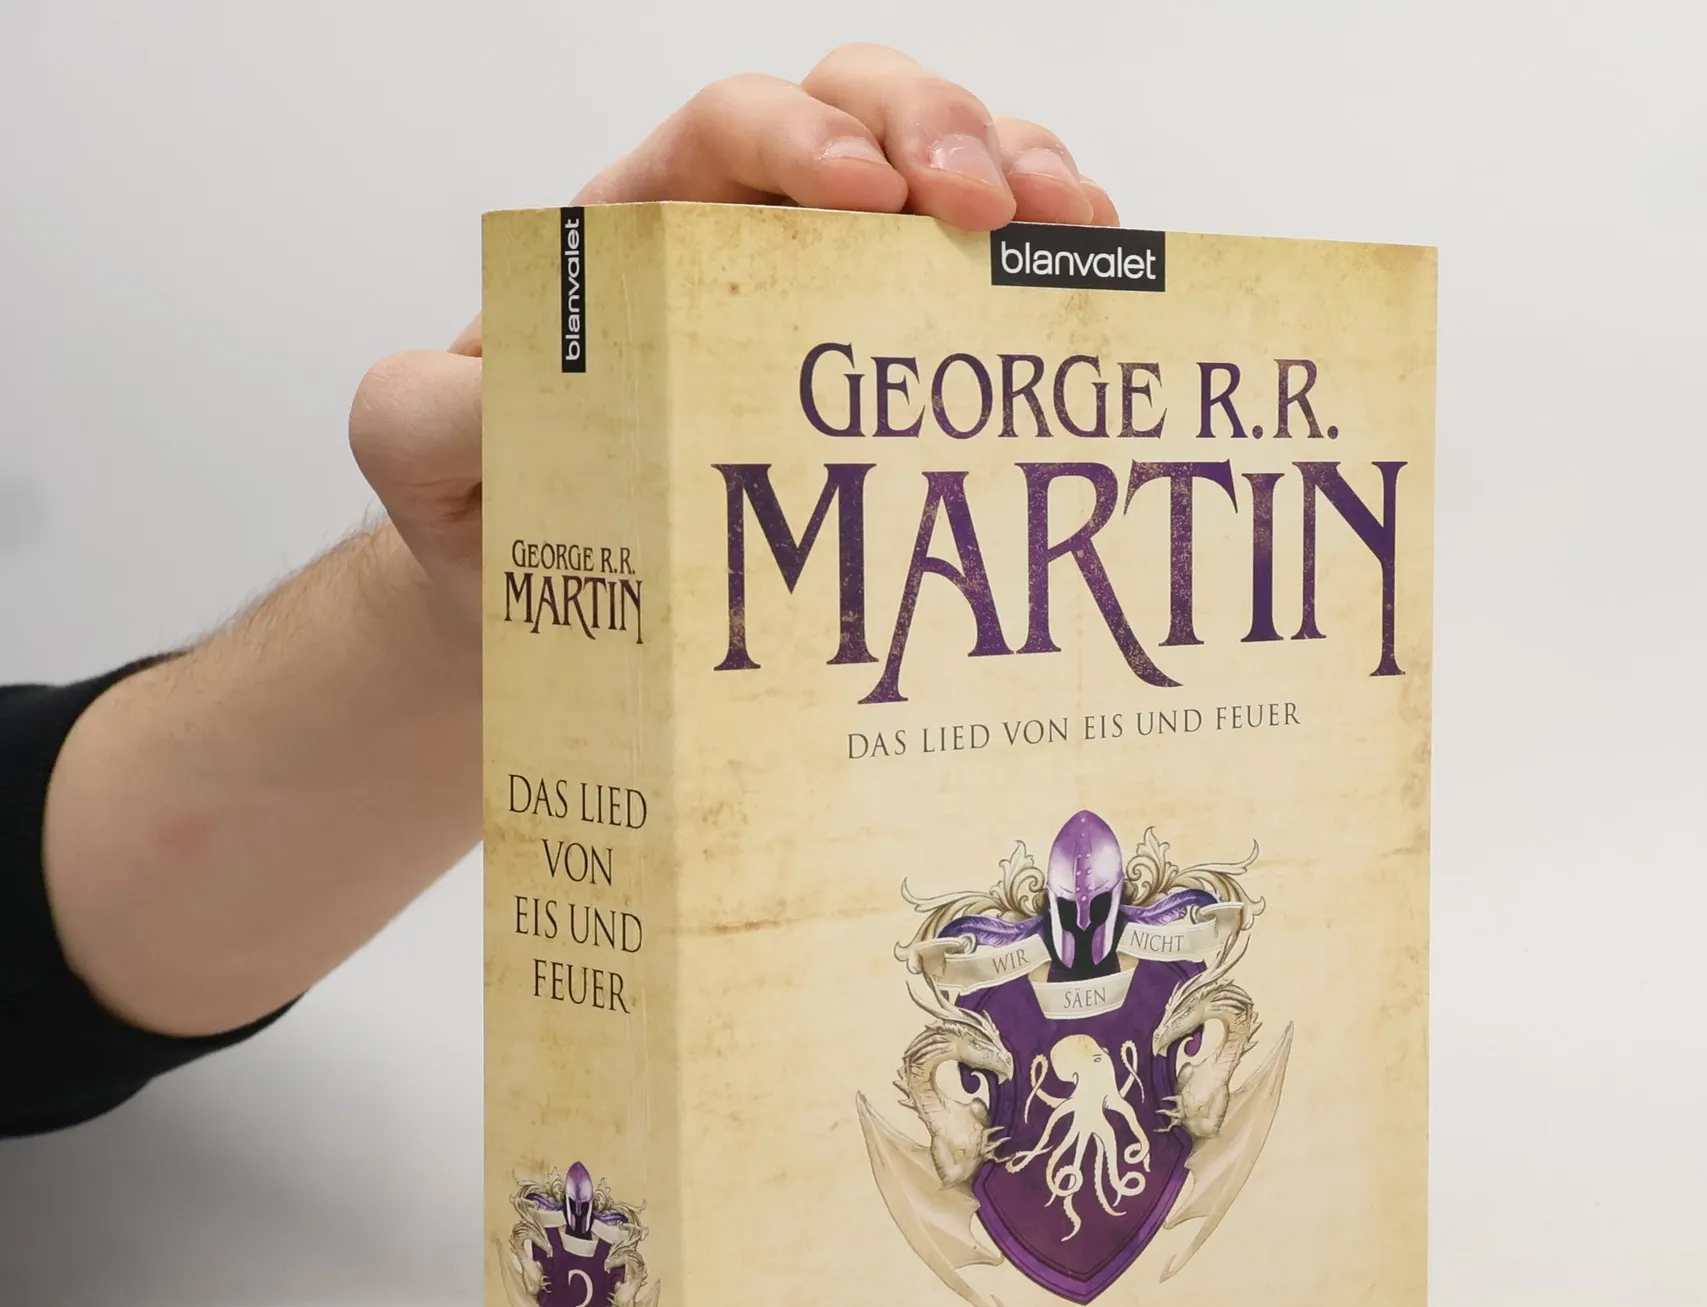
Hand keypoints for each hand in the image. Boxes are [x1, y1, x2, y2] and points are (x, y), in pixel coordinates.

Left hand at [348, 44, 1115, 622]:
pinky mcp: (899, 366)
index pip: (732, 130)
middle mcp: (755, 235)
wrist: (550, 596)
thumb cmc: (500, 508)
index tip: (864, 193)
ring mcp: (841, 296)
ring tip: (1072, 228)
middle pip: (865, 113)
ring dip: (1024, 178)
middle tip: (991, 207)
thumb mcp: (422, 454)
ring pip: (950, 176)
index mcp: (646, 227)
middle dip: (940, 131)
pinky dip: (1048, 274)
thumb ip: (420, 409)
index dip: (804, 135)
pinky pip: (987, 287)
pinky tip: (1089, 292)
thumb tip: (497, 392)